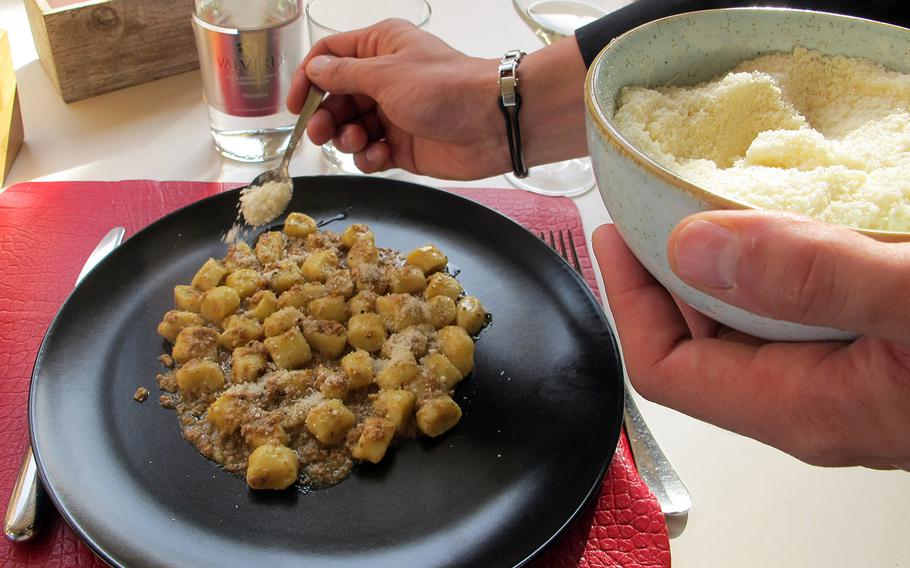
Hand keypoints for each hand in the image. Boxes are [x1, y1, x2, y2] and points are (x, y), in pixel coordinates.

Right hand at [287, 19, 588, 177]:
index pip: (330, 57)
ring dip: (348, 138)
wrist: (491, 123)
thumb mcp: (385, 75)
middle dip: (326, 117)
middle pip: (336, 97)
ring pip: (351, 128)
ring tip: (358, 142)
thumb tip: (314, 70)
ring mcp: (393, 114)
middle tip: (319, 134)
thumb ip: (344, 75)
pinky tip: (380, 156)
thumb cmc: (443, 89)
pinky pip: (371, 153)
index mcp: (380, 48)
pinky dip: (369, 157)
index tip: (295, 106)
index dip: (308, 80)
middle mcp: (384, 79)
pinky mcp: (403, 145)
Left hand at [593, 211, 909, 470]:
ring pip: (743, 324)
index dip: (628, 300)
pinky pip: (791, 314)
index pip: (665, 367)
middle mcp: (811, 403)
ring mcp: (840, 382)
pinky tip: (785, 222)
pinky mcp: (870, 355)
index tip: (616, 236)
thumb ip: (813, 279)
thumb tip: (696, 250)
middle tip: (654, 201)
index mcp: (802, 405)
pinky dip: (769, 265)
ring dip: (717, 263)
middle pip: (694, 342)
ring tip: (707, 199)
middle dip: (662, 271)